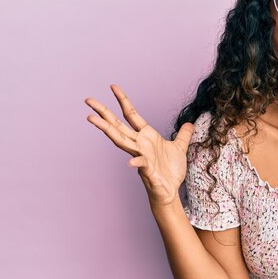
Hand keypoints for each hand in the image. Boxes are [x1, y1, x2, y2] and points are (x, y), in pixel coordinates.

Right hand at [85, 85, 194, 207]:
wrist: (171, 191)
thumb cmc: (171, 171)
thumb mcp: (180, 148)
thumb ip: (183, 135)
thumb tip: (189, 124)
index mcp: (146, 136)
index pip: (131, 115)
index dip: (123, 100)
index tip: (113, 87)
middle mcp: (140, 145)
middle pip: (117, 125)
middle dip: (103, 112)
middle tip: (88, 100)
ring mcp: (141, 157)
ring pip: (121, 141)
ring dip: (107, 130)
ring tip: (92, 119)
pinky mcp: (148, 171)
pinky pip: (141, 165)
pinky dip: (136, 162)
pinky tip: (130, 162)